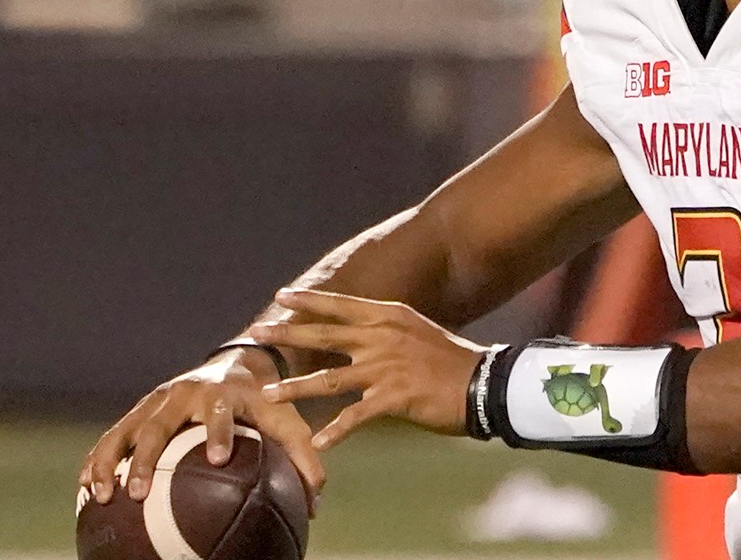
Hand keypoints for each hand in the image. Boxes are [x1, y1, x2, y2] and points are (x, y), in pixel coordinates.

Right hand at [78, 351, 325, 513]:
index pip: (219, 411)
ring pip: (125, 430)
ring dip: (110, 461)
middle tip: (141, 491)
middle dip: (148, 457)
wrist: (235, 364)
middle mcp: (183, 394)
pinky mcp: (138, 411)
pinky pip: (112, 437)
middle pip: (159, 424)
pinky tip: (85, 490)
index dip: (218, 431)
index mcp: (221, 393)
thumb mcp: (286, 419)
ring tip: (101, 495)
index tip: (219, 458)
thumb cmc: (263, 401)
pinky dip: (97, 460)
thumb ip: (301, 456)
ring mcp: (156, 402)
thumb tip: (316, 502)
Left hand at [250, 289, 486, 446]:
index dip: (310, 301)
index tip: (282, 296)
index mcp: (389, 317)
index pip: (341, 306)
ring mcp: (386, 368)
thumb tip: (361, 330)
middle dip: (289, 334)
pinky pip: (355, 417)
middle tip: (258, 333)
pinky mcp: (393, 398)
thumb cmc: (451, 359)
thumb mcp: (417, 331)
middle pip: (325, 336)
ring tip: (269, 396)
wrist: (482, 382)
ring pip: (330, 379)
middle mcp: (382, 337)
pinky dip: (334, 432)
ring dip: (296, 389)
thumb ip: (387, 330)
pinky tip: (316, 444)